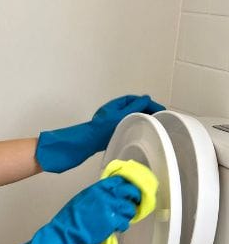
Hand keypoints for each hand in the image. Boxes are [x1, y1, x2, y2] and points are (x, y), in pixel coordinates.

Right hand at [12, 175, 141, 243]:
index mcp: (95, 189)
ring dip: (128, 214)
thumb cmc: (69, 219)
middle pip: (129, 191)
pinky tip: (117, 228)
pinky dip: (122, 226)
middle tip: (133, 203)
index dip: (126, 185)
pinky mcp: (112, 221)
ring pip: (129, 208)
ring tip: (122, 219)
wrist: (64, 233)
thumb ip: (95, 196)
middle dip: (134, 197)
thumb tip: (106, 196)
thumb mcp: (81, 200)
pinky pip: (125, 222)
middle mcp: (104, 196)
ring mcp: (109, 208)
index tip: (128, 190)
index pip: (118, 181)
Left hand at [35, 95, 164, 172]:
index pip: (136, 100)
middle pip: (134, 108)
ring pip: (131, 117)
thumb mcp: (120, 116)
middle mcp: (113, 112)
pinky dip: (135, 127)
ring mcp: (111, 122)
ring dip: (143, 119)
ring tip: (155, 125)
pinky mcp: (110, 132)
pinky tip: (141, 133)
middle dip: (148, 111)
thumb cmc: (99, 131)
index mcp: (116, 106)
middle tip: (161, 118)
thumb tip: (146, 98)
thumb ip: (134, 106)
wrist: (82, 145)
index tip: (161, 110)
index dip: (149, 103)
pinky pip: (126, 126)